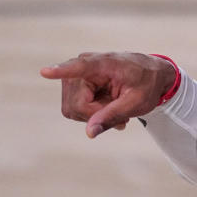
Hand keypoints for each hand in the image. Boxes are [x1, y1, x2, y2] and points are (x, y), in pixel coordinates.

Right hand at [40, 52, 176, 137]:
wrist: (151, 74)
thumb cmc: (147, 84)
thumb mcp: (137, 103)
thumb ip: (113, 116)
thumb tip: (89, 132)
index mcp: (104, 64)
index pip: (80, 68)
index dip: (61, 71)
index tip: (45, 72)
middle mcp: (83, 65)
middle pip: (76, 105)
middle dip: (97, 115)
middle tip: (121, 113)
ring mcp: (75, 75)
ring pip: (73, 109)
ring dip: (95, 114)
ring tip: (115, 107)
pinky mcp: (73, 84)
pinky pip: (74, 108)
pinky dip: (92, 113)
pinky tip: (108, 107)